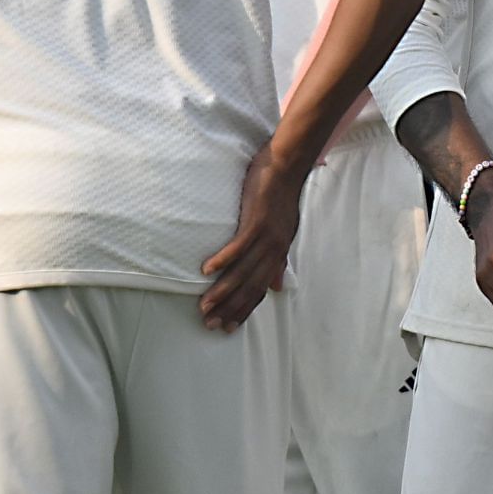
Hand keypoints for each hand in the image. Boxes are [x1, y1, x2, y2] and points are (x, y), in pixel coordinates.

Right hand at [200, 143, 305, 333]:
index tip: (229, 327)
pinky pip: (239, 246)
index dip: (245, 309)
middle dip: (230, 308)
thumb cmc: (280, 197)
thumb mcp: (284, 232)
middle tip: (210, 324)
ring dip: (223, 290)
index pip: (261, 289)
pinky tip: (207, 271)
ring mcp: (267, 236)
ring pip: (243, 271)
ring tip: (205, 306)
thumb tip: (277, 287)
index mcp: (279, 252)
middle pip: (250, 286)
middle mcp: (275, 248)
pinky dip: (224, 259)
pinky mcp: (257, 221)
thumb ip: (279, 260)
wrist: (287, 166)